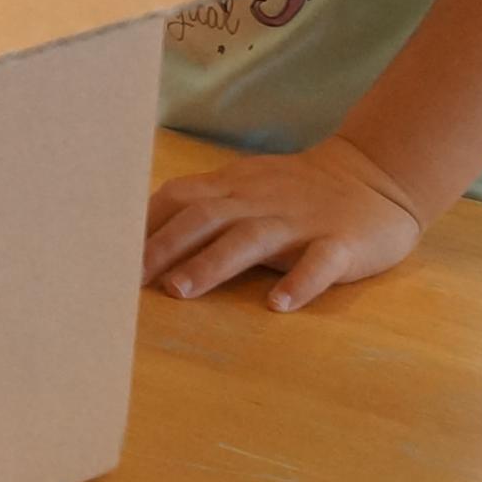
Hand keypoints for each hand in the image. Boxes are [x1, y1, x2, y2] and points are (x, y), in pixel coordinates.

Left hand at [142, 139, 422, 312]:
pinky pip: (320, 263)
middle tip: (127, 279)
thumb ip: (197, 207)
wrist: (377, 176)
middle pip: (203, 218)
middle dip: (162, 246)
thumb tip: (135, 235)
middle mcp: (259, 202)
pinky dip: (300, 282)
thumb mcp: (243, 189)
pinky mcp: (342, 243)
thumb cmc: (293, 192)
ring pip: (251, 239)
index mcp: (232, 188)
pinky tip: (279, 304)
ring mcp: (300, 221)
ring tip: (180, 290)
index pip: (177, 198)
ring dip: (212, 264)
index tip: (104, 253)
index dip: (142, 224)